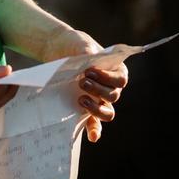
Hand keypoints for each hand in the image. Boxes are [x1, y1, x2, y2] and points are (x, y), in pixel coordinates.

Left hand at [42, 28, 128, 142]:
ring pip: (107, 112)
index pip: (121, 79)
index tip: (89, 71)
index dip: (107, 78)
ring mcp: (99, 100)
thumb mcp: (80, 43)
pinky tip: (93, 136)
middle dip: (98, 90)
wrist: (57, 50)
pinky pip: (94, 124)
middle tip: (82, 81)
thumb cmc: (73, 45)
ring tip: (80, 99)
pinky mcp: (85, 108)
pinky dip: (95, 130)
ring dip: (96, 109)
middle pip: (113, 96)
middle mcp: (110, 87)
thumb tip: (90, 58)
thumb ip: (86, 50)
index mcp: (115, 70)